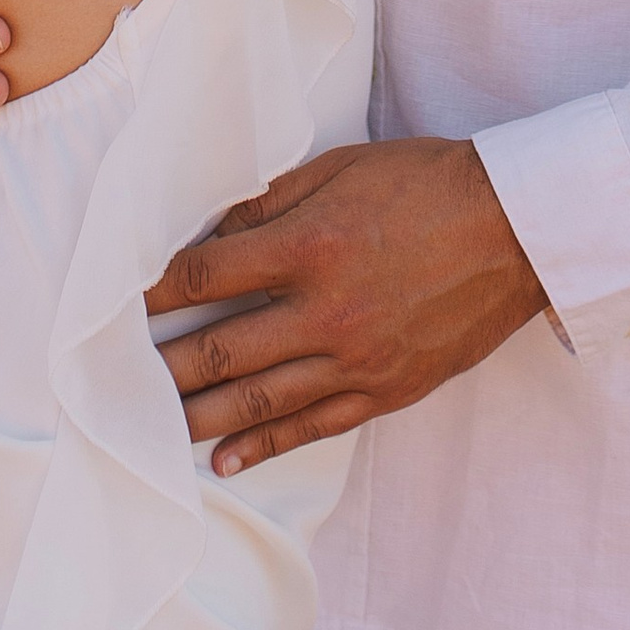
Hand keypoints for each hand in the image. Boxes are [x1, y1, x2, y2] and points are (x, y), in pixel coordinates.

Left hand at [144, 138, 547, 475]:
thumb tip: (213, 231)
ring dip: (198, 416)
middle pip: (221, 349)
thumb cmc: (426, 183)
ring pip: (259, 401)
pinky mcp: (386, 390)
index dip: (155, 291)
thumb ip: (273, 201)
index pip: (208, 275)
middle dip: (161, 367)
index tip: (118, 304)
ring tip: (149, 429)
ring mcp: (358, 358)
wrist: (517, 228)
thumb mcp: (343, 167)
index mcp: (312, 245)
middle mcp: (327, 311)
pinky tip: (224, 462)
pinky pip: (314, 428)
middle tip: (112, 382)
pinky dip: (265, 449)